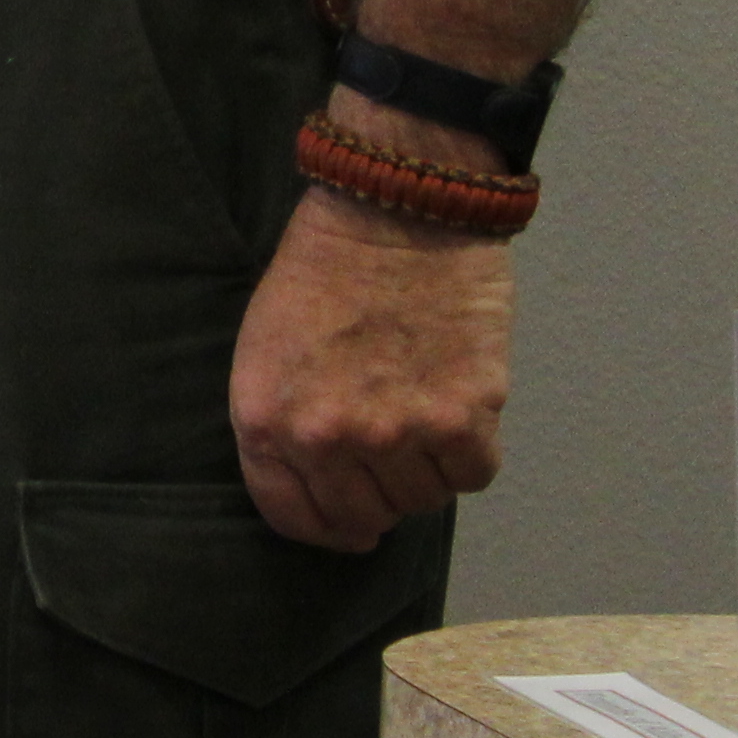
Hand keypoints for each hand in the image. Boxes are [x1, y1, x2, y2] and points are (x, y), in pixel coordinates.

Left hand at [230, 186, 512, 548]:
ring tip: (419, 410)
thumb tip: (320, 490)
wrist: (394, 212)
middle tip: (389, 457)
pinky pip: (472, 476)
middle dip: (375, 497)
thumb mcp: (265, 349)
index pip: (294, 519)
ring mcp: (396, 432)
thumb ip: (284, 425)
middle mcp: (326, 438)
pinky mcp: (462, 419)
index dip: (324, 525)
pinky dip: (470, 453)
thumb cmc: (322, 270)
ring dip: (424, 469)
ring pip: (422, 501)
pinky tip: (457, 408)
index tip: (345, 521)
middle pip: (362, 518)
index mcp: (265, 420)